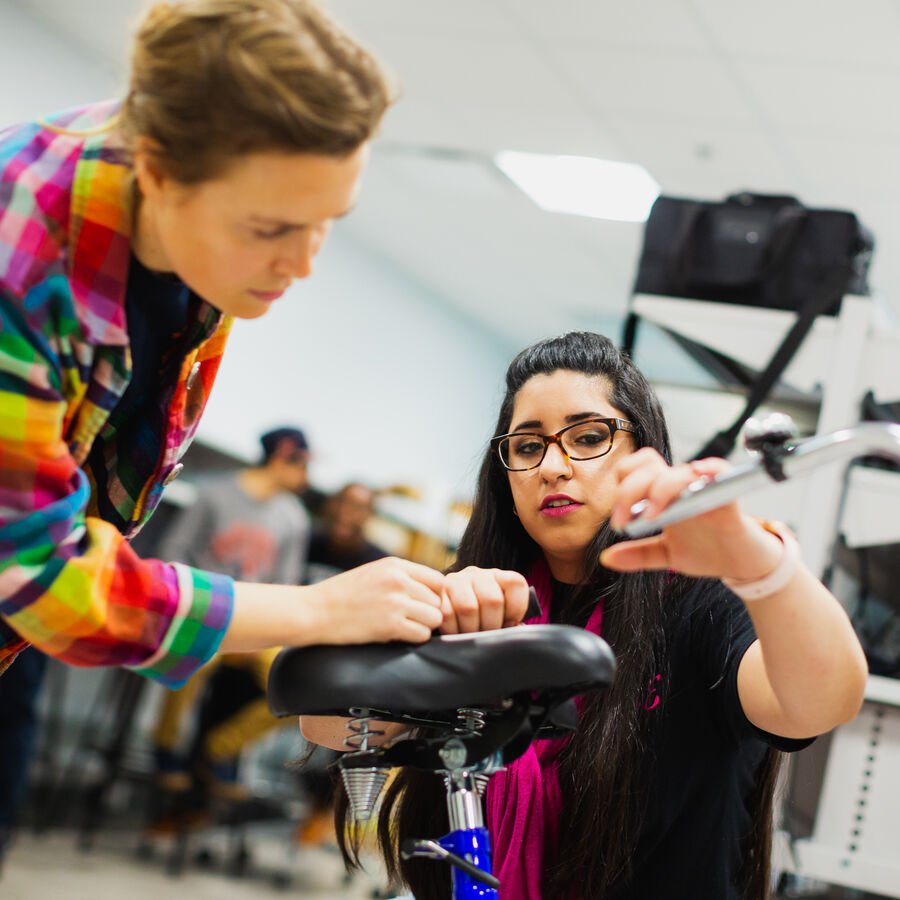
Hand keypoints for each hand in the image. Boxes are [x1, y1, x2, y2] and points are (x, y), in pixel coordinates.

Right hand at [306, 557, 444, 642]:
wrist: (315, 611)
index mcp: (395, 565)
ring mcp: (396, 602)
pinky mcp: (390, 625)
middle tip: (412, 620)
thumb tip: (431, 590)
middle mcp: (399, 580)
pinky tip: (399, 635)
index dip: (435, 595)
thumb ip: (401, 576)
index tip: (424, 605)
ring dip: (424, 626)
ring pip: (434, 618)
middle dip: (428, 612)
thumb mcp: (373, 572)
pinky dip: (415, 638)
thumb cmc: (342, 594)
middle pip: (438, 600)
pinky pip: (422, 634)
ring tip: (405, 627)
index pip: (438, 580)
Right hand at [439, 566, 529, 633]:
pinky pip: (447, 615)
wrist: (443, 605)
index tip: (509, 623)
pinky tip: (456, 632)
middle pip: (492, 600)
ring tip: (471, 636)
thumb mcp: (498, 613)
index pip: (515, 583)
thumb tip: (515, 630)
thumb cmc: (478, 615)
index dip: (515, 609)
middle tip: (487, 635)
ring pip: (468, 608)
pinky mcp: (437, 593)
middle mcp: (477, 574)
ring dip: (471, 629)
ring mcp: (455, 581)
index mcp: (498, 576)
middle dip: (492, 625)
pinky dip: (453, 630)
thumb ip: (510, 620)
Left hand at [602, 449, 782, 579]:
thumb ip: (637, 554)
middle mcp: (680, 486)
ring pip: (676, 472)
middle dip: (629, 492)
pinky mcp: (727, 497)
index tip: (619, 523)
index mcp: (662, 494)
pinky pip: (720, 472)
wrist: (741, 564)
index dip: (621, 490)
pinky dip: (710, 469)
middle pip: (647, 467)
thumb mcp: (666, 555)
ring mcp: (703, 489)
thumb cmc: (707, 550)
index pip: (634, 472)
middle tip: (623, 522)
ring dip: (659, 490)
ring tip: (652, 517)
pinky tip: (698, 475)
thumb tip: (606, 558)